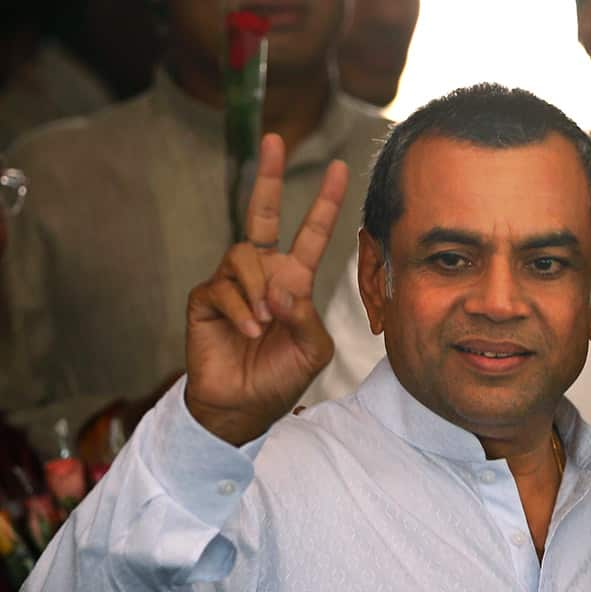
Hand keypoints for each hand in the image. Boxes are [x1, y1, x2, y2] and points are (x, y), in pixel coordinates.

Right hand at [184, 134, 348, 444]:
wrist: (244, 407)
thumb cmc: (280, 376)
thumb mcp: (313, 349)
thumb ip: (308, 317)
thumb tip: (282, 290)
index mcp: (293, 280)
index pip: (311, 233)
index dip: (325, 203)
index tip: (339, 169)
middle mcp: (262, 274)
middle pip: (261, 214)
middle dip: (269, 177)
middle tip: (276, 141)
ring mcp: (232, 283)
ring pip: (244, 256)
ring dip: (260, 289)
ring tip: (266, 323)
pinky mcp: (206, 298)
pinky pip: (224, 287)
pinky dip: (242, 310)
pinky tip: (251, 331)